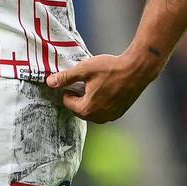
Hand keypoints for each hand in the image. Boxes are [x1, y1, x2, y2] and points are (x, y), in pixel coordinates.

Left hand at [44, 51, 159, 122]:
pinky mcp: (119, 113)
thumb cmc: (110, 68)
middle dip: (79, 96)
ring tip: (97, 84)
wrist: (137, 69)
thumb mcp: (84, 69)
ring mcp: (110, 117)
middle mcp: (98, 118)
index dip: (69, 89)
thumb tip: (49, 83)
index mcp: (86, 109)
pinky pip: (103, 110)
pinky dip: (101, 101)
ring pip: (91, 110)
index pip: (67, 102)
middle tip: (86, 81)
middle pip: (79, 108)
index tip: (77, 79)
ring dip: (90, 100)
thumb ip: (66, 78)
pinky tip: (107, 88)